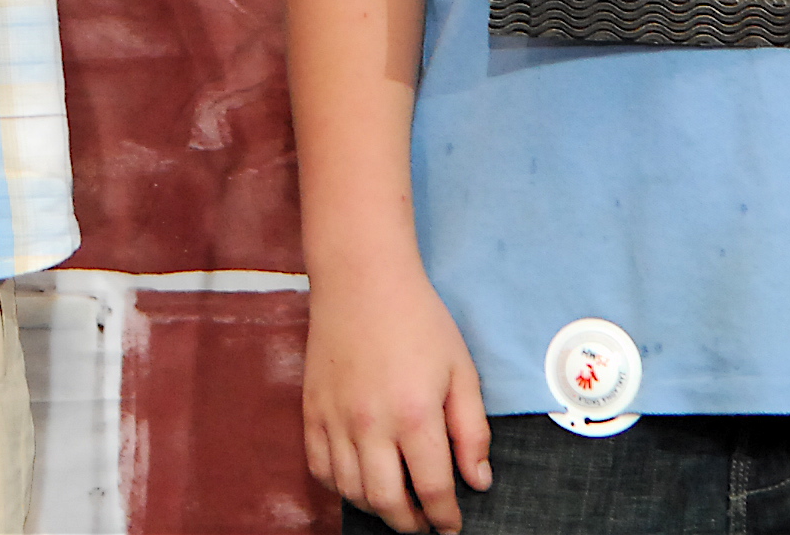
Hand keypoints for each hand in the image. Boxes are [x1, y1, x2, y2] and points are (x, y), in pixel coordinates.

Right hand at [303, 267, 491, 533]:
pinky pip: (319, 467)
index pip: (432, 489)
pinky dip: (340, 485)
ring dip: (376, 507)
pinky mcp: (312, 410)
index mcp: (414, 414)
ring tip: (395, 502)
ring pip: (351, 491)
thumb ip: (471, 431)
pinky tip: (359, 480)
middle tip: (424, 522)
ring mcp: (335, 418)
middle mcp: (370, 424)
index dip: (445, 517)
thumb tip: (477, 481)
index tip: (451, 524)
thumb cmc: (418, 320)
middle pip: (387, 501)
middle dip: (410, 523)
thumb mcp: (461, 370)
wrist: (361, 278)